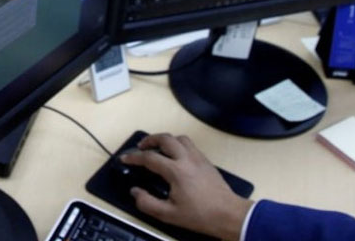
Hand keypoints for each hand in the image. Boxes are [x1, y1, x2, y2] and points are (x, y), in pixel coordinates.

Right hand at [119, 133, 253, 240]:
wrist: (229, 214)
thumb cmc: (199, 215)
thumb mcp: (169, 215)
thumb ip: (147, 203)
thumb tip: (135, 192)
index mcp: (176, 171)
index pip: (149, 158)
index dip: (134, 157)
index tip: (124, 159)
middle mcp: (186, 158)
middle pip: (165, 138)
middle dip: (150, 139)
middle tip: (141, 147)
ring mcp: (198, 157)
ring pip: (179, 138)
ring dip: (166, 139)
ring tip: (158, 148)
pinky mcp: (206, 161)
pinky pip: (189, 145)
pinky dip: (178, 145)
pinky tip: (176, 156)